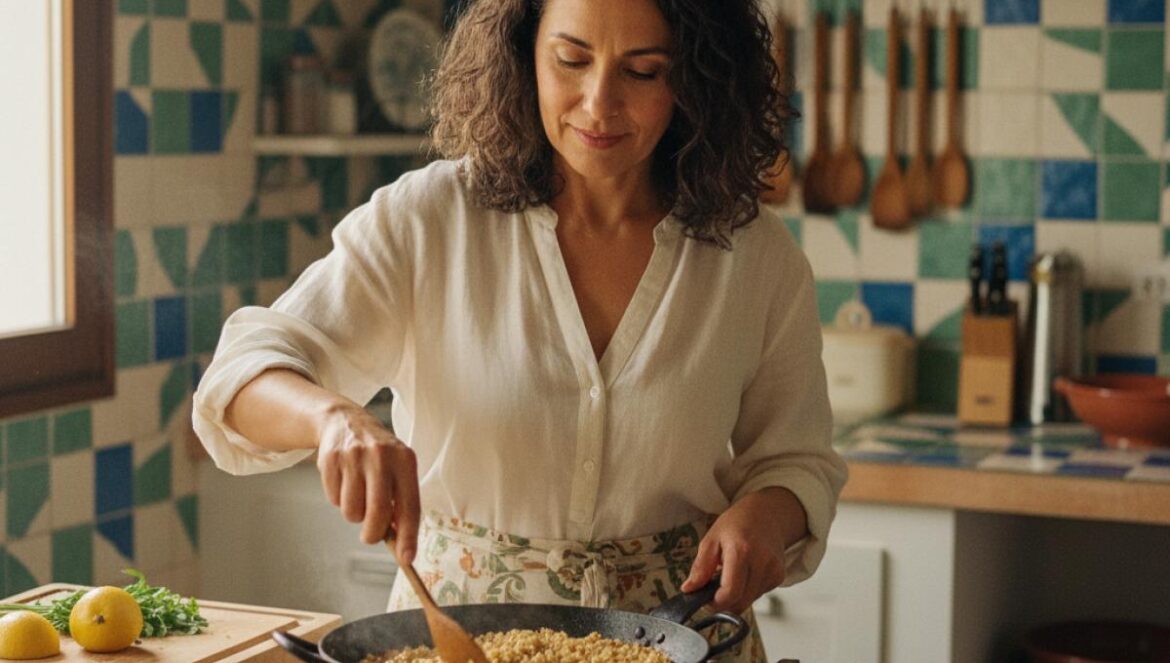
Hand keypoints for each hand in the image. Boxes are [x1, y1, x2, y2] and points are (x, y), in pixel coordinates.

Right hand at [315, 403, 419, 562]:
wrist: (345, 421)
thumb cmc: (379, 456)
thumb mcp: (397, 469)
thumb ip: (402, 501)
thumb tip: (401, 541)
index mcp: (405, 461)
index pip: (410, 506)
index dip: (409, 536)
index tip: (407, 558)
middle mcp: (381, 457)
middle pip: (378, 513)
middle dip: (373, 533)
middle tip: (370, 535)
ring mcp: (354, 457)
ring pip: (352, 512)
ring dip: (354, 514)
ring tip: (358, 494)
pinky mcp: (330, 460)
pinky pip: (334, 499)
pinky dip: (338, 499)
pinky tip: (344, 481)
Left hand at [680, 487, 807, 613]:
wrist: (767, 514)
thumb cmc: (738, 523)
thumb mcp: (711, 538)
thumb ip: (700, 567)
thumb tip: (689, 589)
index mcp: (741, 551)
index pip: (730, 593)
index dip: (715, 603)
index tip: (705, 600)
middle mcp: (761, 562)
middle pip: (740, 603)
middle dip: (723, 603)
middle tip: (713, 590)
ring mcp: (773, 570)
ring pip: (749, 601)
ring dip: (736, 596)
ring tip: (730, 575)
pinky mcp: (779, 576)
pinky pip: (758, 595)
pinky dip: (747, 591)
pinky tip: (745, 574)